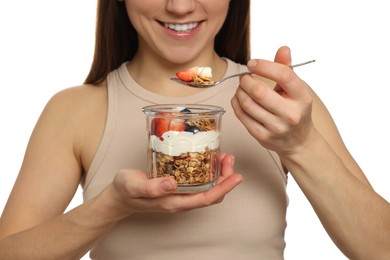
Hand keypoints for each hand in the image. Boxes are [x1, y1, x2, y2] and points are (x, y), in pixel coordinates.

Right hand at [107, 154, 242, 216]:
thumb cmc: (126, 191)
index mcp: (174, 202)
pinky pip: (199, 181)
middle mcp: (181, 200)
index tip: (236, 176)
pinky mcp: (178, 186)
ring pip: (207, 187)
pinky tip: (208, 158)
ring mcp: (180, 194)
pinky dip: (208, 170)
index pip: (206, 198)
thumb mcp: (134, 186)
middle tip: (229, 158)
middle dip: (225, 178)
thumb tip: (172, 183)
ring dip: (219, 174)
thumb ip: (151, 186)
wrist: (119, 196)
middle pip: (212, 194)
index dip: (224, 188)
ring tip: (224, 156)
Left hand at [231, 46, 316, 155]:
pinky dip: (236, 103)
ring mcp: (276, 127)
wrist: (299, 141)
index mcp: (302, 98)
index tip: (252, 63)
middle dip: (246, 80)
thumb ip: (287, 68)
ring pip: (247, 104)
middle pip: (259, 91)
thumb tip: (283, 49)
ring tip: (241, 87)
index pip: (284, 75)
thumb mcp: (296, 89)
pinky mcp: (263, 136)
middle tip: (244, 77)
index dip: (264, 66)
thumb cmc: (295, 110)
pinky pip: (242, 116)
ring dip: (239, 91)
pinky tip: (239, 98)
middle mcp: (291, 114)